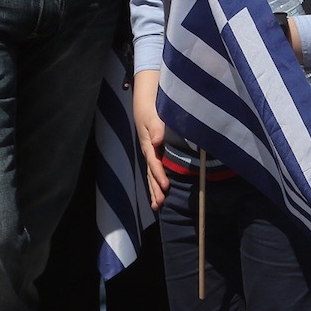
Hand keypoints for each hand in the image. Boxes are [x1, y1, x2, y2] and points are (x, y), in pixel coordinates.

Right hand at [132, 70, 168, 209]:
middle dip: (155, 190)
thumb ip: (157, 128)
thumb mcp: (154, 115)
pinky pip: (155, 172)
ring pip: (152, 175)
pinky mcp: (154, 154)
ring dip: (154, 190)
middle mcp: (149, 152)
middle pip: (151, 174)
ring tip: (157, 206)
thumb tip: (158, 141)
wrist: (146, 104)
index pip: (155, 163)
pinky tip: (159, 193)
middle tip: (159, 205)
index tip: (165, 187)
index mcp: (149, 144)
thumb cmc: (152, 109)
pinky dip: (156, 183)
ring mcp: (151, 154)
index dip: (160, 175)